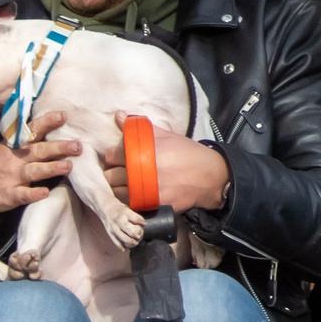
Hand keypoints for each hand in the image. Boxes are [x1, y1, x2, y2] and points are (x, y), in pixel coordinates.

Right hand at [0, 112, 79, 219]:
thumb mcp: (9, 146)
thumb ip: (29, 139)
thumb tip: (56, 124)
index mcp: (17, 145)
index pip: (33, 130)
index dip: (47, 122)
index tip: (63, 116)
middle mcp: (16, 159)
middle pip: (39, 151)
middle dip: (58, 148)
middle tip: (77, 146)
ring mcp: (12, 177)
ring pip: (34, 171)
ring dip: (51, 168)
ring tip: (68, 166)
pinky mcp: (9, 195)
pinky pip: (22, 194)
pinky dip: (33, 194)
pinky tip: (45, 192)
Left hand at [102, 120, 229, 213]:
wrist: (210, 178)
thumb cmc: (188, 154)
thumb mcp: (167, 136)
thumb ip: (140, 128)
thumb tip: (118, 116)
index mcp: (144, 152)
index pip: (112, 155)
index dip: (115, 155)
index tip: (121, 156)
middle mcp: (142, 172)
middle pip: (110, 175)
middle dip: (114, 172)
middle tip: (123, 170)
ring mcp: (146, 191)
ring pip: (116, 192)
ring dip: (119, 187)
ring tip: (129, 182)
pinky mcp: (151, 206)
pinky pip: (128, 204)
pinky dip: (128, 200)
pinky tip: (137, 193)